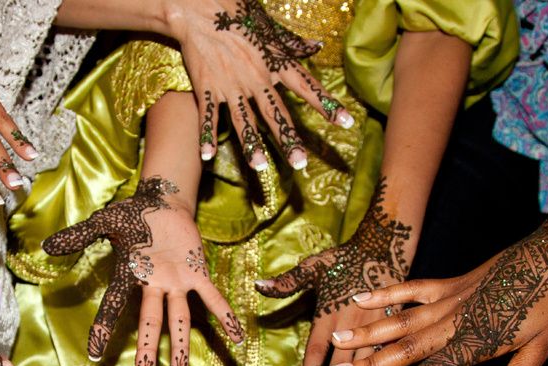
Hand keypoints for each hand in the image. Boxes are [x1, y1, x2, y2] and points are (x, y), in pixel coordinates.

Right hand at [42, 176, 243, 365]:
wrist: (163, 202)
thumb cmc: (132, 215)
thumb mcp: (104, 223)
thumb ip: (79, 236)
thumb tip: (48, 246)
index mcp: (130, 276)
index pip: (113, 307)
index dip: (103, 329)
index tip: (94, 355)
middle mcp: (154, 286)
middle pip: (150, 325)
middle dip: (148, 354)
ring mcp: (176, 283)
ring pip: (179, 321)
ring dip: (181, 350)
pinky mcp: (197, 273)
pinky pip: (213, 298)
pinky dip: (225, 317)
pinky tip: (237, 339)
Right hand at [168, 0, 351, 167]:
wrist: (200, 8)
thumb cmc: (238, 13)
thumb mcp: (270, 27)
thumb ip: (292, 43)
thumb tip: (316, 47)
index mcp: (275, 62)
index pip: (307, 87)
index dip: (327, 105)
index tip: (346, 122)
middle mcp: (256, 77)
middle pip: (276, 113)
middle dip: (288, 139)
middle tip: (299, 163)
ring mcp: (231, 85)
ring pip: (244, 120)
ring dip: (252, 145)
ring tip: (260, 167)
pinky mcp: (208, 87)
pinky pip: (208, 115)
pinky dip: (207, 135)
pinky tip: (207, 155)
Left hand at [256, 180, 410, 365]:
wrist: (385, 243)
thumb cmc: (345, 257)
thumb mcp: (314, 266)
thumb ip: (287, 283)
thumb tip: (257, 286)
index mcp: (328, 315)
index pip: (317, 348)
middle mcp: (351, 325)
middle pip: (343, 365)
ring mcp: (375, 327)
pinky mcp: (395, 326)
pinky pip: (395, 356)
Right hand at [330, 211, 547, 365]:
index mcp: (481, 338)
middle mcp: (459, 318)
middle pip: (408, 345)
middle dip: (371, 362)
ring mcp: (452, 297)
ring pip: (403, 318)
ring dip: (369, 331)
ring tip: (337, 341)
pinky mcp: (454, 281)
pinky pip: (414, 289)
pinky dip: (387, 294)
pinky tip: (362, 299)